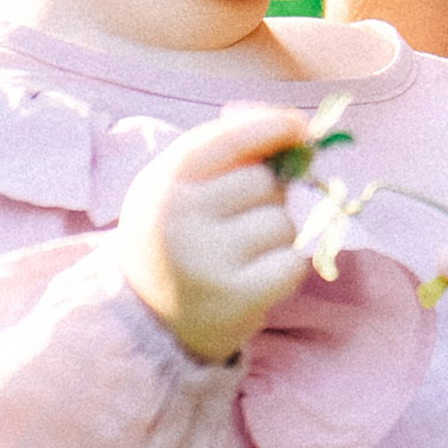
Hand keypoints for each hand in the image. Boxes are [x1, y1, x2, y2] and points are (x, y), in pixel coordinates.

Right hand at [117, 104, 316, 367]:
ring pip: (283, 222)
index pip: (225, 139)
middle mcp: (178, 218)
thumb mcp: (180, 190)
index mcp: (161, 184)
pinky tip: (254, 280)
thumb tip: (295, 125)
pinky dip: (283, 270)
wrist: (149, 322)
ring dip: (275, 237)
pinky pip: (293, 263)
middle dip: (266, 198)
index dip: (268, 126)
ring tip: (240, 258)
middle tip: (237, 225)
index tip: (298, 125)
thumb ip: (226, 152)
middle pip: (264, 181)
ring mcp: (207, 260)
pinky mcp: (237, 298)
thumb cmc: (179, 241)